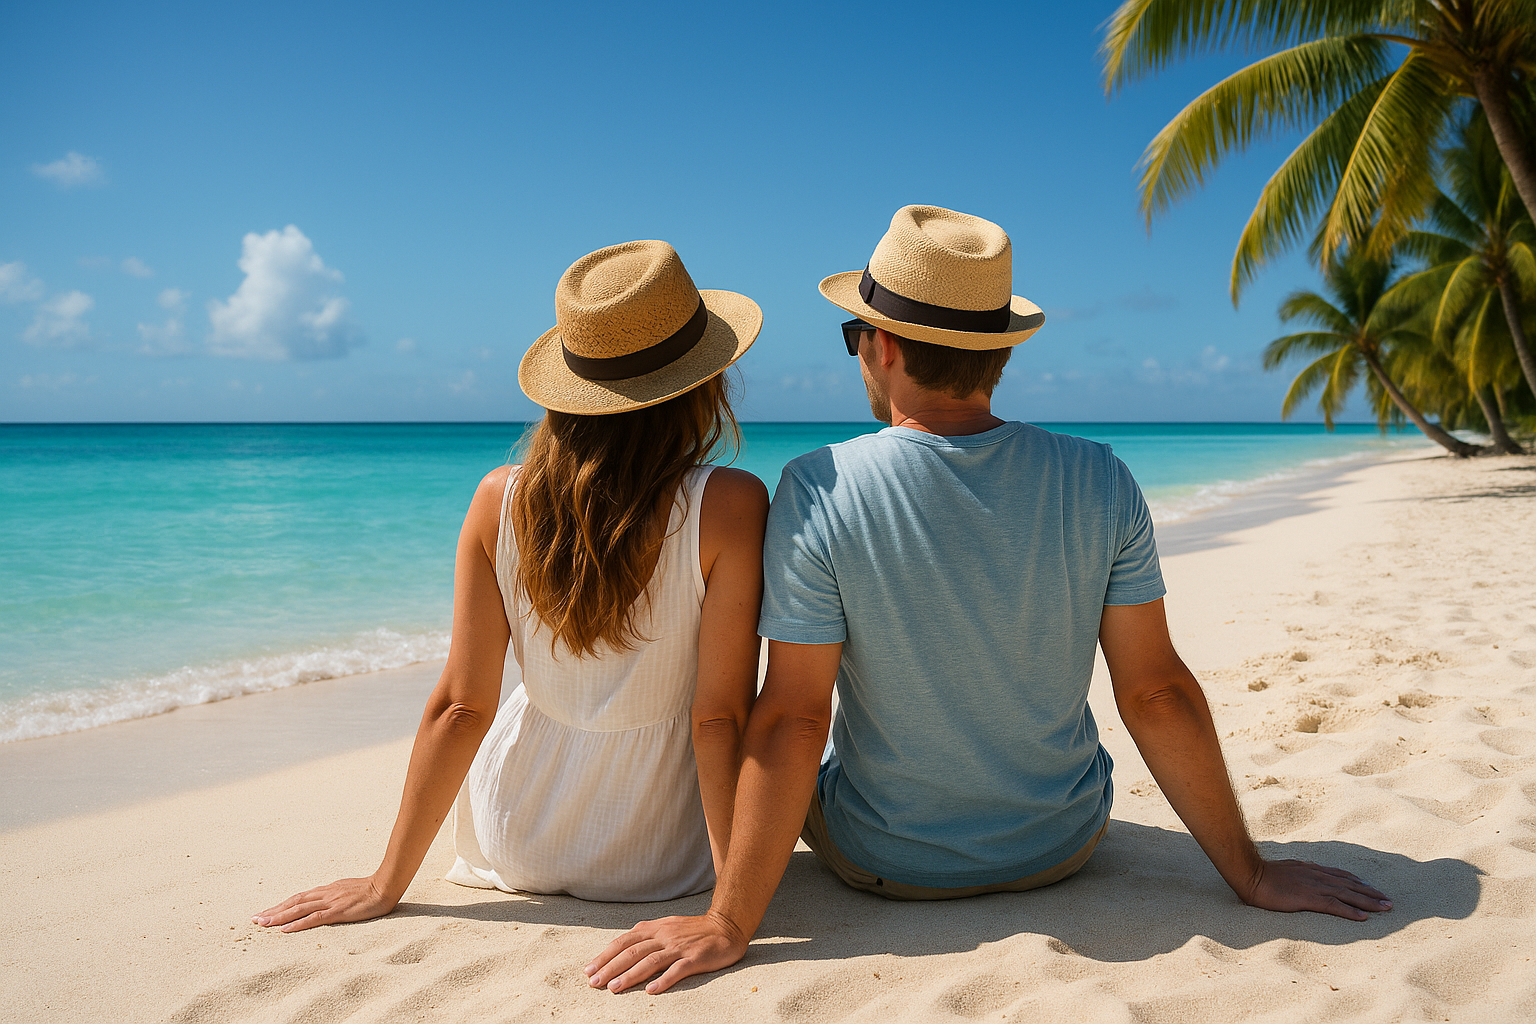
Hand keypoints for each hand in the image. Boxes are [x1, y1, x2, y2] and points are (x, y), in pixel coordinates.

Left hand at [253, 876, 396, 932]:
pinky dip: (297, 924)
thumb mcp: (348, 890)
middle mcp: (324, 894)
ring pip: (298, 909)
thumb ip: (336, 895)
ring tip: (262, 923)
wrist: (386, 885)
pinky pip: (314, 918)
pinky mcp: (337, 911)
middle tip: (255, 918)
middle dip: (273, 910)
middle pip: (293, 902)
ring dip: (278, 916)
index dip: (281, 905)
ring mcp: (330, 902)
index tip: (266, 911)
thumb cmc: (371, 889)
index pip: (299, 898)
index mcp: (326, 890)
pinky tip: (284, 930)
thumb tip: (326, 901)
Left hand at [584, 912, 747, 993]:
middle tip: (594, 982)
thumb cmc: (693, 930)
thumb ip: (646, 936)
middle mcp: (664, 936)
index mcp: (655, 928)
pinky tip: (651, 990)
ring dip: (630, 975)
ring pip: (650, 961)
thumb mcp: (666, 926)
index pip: (624, 941)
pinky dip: (663, 980)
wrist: (726, 926)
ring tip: (614, 988)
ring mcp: (679, 947)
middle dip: (610, 967)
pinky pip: (677, 970)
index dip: (605, 955)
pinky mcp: (695, 958)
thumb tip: (622, 949)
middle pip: (633, 952)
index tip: (589, 969)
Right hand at [1238, 859, 1391, 920]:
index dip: (1360, 882)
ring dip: (1369, 902)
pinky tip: (1363, 918)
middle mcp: (1318, 875)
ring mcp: (1314, 886)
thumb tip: (1307, 875)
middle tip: (1389, 901)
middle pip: (1351, 885)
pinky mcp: (1308, 898)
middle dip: (1372, 893)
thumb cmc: (1264, 874)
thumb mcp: (1287, 869)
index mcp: (1312, 869)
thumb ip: (1301, 872)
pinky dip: (1350, 911)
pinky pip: (1334, 906)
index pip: (1342, 875)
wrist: (1251, 875)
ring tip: (1385, 908)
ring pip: (1348, 894)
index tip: (1373, 888)